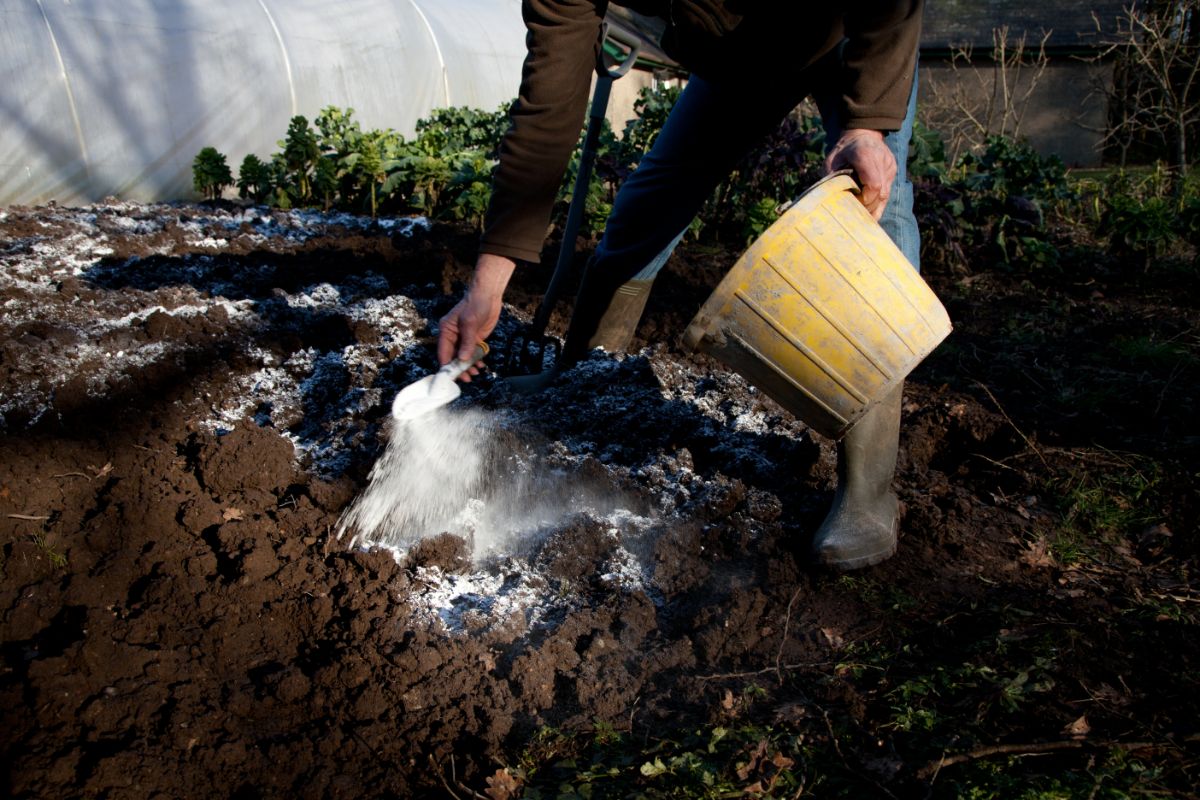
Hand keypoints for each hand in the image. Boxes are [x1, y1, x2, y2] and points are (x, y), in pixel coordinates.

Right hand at [437, 253, 515, 380]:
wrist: (488, 295)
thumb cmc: (475, 305)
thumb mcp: (470, 323)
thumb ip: (467, 342)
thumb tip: (463, 359)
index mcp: (446, 331)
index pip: (443, 352)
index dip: (447, 365)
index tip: (452, 377)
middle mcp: (453, 336)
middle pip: (453, 357)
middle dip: (459, 368)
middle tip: (467, 378)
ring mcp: (464, 338)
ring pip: (463, 357)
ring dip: (468, 366)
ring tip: (475, 374)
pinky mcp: (474, 338)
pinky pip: (472, 353)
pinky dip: (475, 360)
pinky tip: (480, 366)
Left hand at [823, 129, 895, 221]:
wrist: (862, 135)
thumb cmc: (843, 150)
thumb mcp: (831, 160)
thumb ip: (831, 177)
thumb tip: (830, 201)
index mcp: (865, 154)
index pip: (873, 185)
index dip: (864, 199)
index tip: (852, 203)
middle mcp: (881, 159)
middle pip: (880, 192)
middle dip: (867, 206)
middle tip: (854, 213)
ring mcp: (889, 166)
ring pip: (885, 194)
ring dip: (873, 207)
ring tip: (860, 215)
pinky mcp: (892, 171)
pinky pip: (887, 192)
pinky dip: (878, 204)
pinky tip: (870, 214)